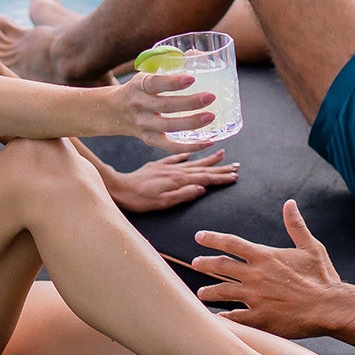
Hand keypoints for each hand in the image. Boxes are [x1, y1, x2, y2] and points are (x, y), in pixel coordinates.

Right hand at [106, 68, 213, 142]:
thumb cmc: (140, 88)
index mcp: (139, 85)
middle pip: (165, 106)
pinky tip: (207, 142)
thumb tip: (198, 54)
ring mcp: (143, 124)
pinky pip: (169, 146)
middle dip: (189, 102)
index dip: (172, 82)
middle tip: (210, 97)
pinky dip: (189, 146)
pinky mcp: (149, 139)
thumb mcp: (147, 74)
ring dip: (191, 123)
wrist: (115, 111)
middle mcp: (139, 105)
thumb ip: (169, 65)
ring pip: (168, 127)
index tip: (191, 78)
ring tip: (211, 117)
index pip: (154, 83)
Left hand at [109, 149, 238, 212]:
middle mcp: (175, 171)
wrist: (119, 187)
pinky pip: (175, 158)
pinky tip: (191, 153)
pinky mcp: (157, 165)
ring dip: (208, 160)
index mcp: (179, 180)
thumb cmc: (140, 199)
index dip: (221, 177)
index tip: (234, 176)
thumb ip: (183, 195)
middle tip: (235, 166)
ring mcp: (167, 167)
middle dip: (220, 168)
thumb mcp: (163, 202)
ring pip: (192, 162)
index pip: (205, 179)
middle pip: (202, 169)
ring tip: (222, 154)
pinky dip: (185, 155)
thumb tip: (202, 189)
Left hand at [191, 200, 342, 336]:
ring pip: (222, 292)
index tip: (199, 236)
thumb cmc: (322, 277)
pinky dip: (224, 318)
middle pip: (220, 266)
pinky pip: (234, 318)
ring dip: (209, 291)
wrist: (329, 307)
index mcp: (265, 256)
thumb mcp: (311, 247)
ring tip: (201, 293)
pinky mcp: (259, 318)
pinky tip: (217, 318)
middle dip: (204, 263)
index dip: (212, 238)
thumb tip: (290, 204)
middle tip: (194, 263)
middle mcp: (255, 275)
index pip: (231, 243)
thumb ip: (296, 225)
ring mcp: (254, 297)